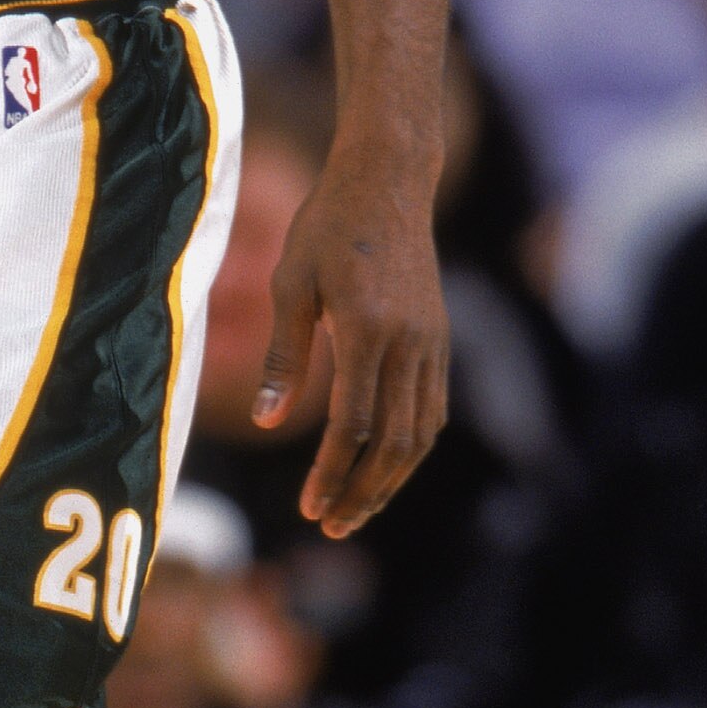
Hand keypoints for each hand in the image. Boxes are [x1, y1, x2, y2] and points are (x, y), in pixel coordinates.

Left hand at [252, 147, 447, 538]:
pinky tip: (384, 467)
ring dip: (390, 481)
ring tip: (356, 511)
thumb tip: (266, 423)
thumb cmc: (326, 226)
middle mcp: (408, 342)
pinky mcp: (440, 338)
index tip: (309, 509)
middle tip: (332, 528)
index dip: (331, 473)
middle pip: (395, 443)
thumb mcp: (290, 283)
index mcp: (366, 328)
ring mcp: (432, 342)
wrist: (388, 179)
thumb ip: (282, 356)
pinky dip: (411, 447)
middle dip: (364, 493)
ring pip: (422, 433)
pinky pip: (433, 408)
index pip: (353, 425)